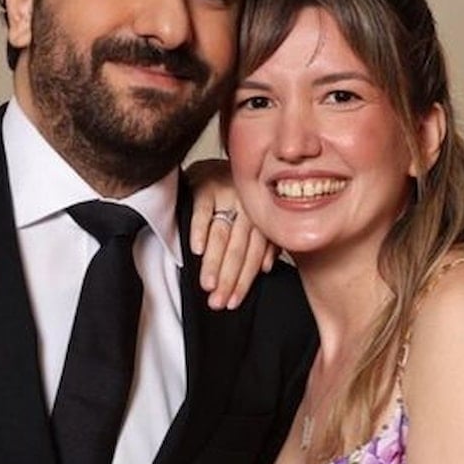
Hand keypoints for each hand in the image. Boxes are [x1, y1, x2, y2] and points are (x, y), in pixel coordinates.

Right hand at [184, 158, 276, 309]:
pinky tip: (196, 250)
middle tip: (218, 301)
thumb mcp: (251, 216)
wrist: (213, 162)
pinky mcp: (205, 185)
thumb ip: (262, 241)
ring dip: (214, 262)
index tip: (233, 302)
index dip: (244, 280)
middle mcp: (246, 206)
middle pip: (238, 249)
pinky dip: (199, 230)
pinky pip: (202, 209)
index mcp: (259, 217)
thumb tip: (266, 268)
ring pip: (221, 234)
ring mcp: (227, 195)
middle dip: (228, 278)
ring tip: (207, 285)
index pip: (253, 254)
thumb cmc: (233, 196)